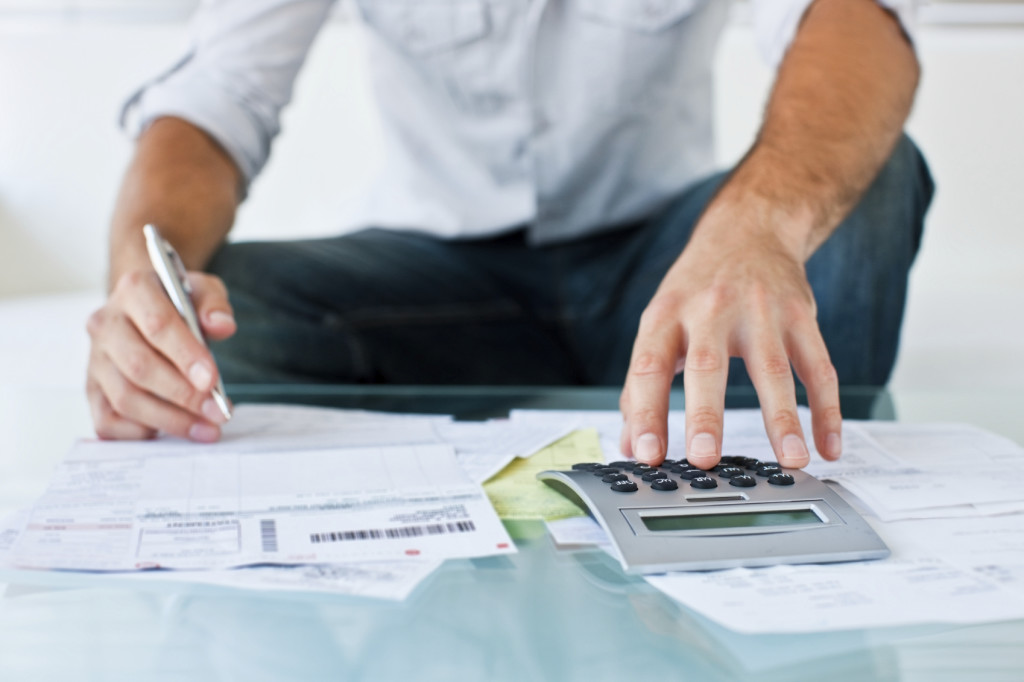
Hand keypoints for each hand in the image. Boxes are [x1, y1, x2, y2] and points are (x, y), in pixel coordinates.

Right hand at [86, 268, 235, 440]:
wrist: (147, 310)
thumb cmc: (179, 304)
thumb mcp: (202, 292)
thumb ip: (214, 305)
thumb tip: (222, 325)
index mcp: (134, 291)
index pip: (158, 325)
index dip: (186, 356)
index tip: (212, 381)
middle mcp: (105, 324)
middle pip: (140, 367)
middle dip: (183, 395)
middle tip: (216, 412)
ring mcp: (94, 359)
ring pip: (125, 398)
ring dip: (170, 419)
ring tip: (206, 428)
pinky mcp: (92, 389)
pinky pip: (108, 421)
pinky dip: (141, 432)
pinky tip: (172, 430)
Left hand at [619, 205, 842, 469]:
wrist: (748, 229)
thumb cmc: (695, 290)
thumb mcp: (659, 323)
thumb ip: (641, 386)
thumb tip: (631, 446)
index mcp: (666, 316)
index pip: (649, 368)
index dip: (645, 412)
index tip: (646, 454)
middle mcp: (710, 311)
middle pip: (706, 367)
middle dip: (705, 416)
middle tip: (704, 459)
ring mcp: (760, 312)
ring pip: (773, 370)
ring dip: (782, 420)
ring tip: (791, 461)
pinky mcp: (800, 315)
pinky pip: (818, 368)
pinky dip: (827, 409)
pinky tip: (828, 446)